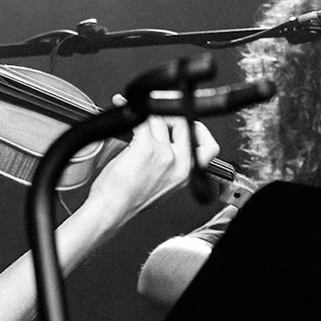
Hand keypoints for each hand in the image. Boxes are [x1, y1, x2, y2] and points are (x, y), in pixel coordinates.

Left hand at [89, 115, 217, 216]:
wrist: (111, 210)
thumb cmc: (127, 201)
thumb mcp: (159, 185)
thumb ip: (169, 165)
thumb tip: (165, 139)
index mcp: (185, 175)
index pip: (208, 147)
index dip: (197, 129)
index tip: (183, 122)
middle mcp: (179, 164)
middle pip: (184, 124)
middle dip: (168, 114)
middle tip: (154, 114)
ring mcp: (164, 155)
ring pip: (160, 120)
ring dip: (145, 113)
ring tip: (133, 112)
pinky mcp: (146, 147)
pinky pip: (142, 120)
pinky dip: (131, 112)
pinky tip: (124, 110)